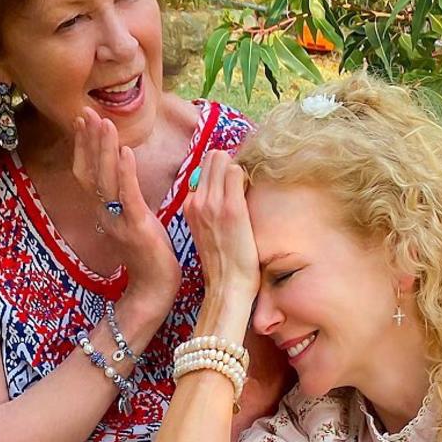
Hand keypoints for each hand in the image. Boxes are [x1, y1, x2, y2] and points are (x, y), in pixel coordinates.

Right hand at [73, 107, 180, 307]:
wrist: (154, 289)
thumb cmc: (149, 256)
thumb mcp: (132, 223)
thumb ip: (124, 201)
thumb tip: (124, 178)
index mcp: (104, 213)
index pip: (86, 174)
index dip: (82, 147)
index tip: (81, 121)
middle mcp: (105, 215)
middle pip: (89, 172)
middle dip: (87, 141)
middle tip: (86, 112)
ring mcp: (119, 221)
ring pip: (105, 180)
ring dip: (104, 149)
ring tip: (104, 122)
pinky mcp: (137, 227)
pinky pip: (128, 196)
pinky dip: (126, 172)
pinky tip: (126, 151)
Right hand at [184, 151, 259, 302]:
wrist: (227, 285)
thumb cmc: (223, 262)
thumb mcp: (206, 232)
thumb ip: (209, 210)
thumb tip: (223, 192)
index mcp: (189, 206)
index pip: (204, 167)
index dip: (222, 171)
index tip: (234, 184)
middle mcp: (196, 200)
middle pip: (212, 157)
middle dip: (230, 164)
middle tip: (243, 184)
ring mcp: (211, 203)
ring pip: (222, 159)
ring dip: (239, 170)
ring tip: (247, 192)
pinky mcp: (231, 208)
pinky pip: (237, 172)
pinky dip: (247, 178)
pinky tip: (252, 197)